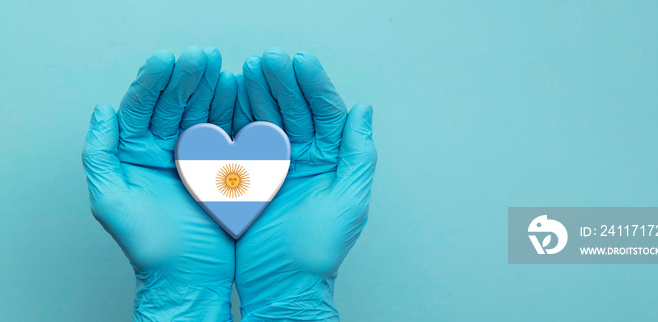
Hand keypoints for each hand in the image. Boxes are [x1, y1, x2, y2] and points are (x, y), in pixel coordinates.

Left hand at [82, 47, 238, 320]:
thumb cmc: (149, 245)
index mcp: (136, 153)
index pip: (143, 107)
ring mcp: (196, 156)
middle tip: (202, 55)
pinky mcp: (223, 166)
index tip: (169, 59)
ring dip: (212, 88)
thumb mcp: (111, 200)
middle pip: (175, 104)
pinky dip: (235, 112)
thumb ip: (101, 154)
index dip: (154, 81)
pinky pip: (228, 133)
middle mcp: (165, 149)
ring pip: (203, 113)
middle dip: (188, 77)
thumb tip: (103, 111)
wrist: (189, 275)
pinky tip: (240, 93)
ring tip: (223, 68)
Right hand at [233, 48, 376, 320]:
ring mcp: (276, 165)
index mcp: (331, 160)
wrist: (281, 284)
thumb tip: (363, 110)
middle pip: (295, 109)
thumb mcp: (348, 201)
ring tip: (248, 69)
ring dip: (259, 92)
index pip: (325, 113)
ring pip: (268, 119)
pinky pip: (243, 140)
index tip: (300, 61)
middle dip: (283, 82)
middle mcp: (305, 158)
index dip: (314, 85)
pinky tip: (230, 96)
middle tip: (269, 58)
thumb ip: (357, 154)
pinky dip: (237, 117)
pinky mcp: (249, 176)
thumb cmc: (318, 250)